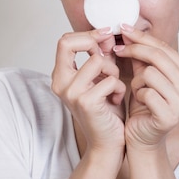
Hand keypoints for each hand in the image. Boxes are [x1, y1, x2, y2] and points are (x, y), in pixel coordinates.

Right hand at [51, 28, 126, 151]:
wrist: (107, 143)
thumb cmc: (106, 110)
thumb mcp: (100, 77)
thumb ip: (100, 56)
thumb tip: (106, 35)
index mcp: (60, 75)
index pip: (64, 41)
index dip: (86, 34)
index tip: (105, 36)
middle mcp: (60, 82)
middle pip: (68, 43)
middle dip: (93, 42)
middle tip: (109, 52)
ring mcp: (71, 92)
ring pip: (96, 60)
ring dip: (112, 70)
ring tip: (113, 85)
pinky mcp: (86, 102)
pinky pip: (109, 79)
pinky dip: (118, 87)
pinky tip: (115, 99)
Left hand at [114, 24, 178, 150]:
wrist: (141, 134)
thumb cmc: (144, 102)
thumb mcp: (143, 73)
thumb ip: (139, 53)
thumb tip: (127, 29)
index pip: (164, 47)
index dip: (141, 37)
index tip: (122, 30)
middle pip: (158, 57)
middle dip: (133, 50)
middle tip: (116, 50)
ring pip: (150, 73)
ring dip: (137, 80)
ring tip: (138, 89)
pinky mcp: (170, 116)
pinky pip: (146, 93)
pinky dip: (138, 95)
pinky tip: (140, 102)